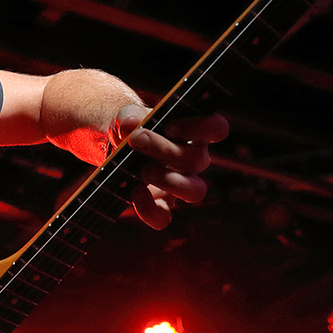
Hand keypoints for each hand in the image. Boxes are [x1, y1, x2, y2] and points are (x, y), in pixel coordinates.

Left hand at [113, 105, 228, 228]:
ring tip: (142, 170)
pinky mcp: (161, 206)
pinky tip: (133, 192)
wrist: (116, 149)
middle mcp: (195, 160)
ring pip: (195, 192)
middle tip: (137, 140)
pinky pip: (163, 216)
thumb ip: (129, 116)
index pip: (217, 129)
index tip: (170, 126)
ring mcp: (181, 185)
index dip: (200, 128)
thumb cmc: (133, 128)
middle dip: (165, 150)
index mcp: (195, 133)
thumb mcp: (128, 116)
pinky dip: (148, 208)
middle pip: (197, 160)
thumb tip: (131, 123)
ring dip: (169, 182)